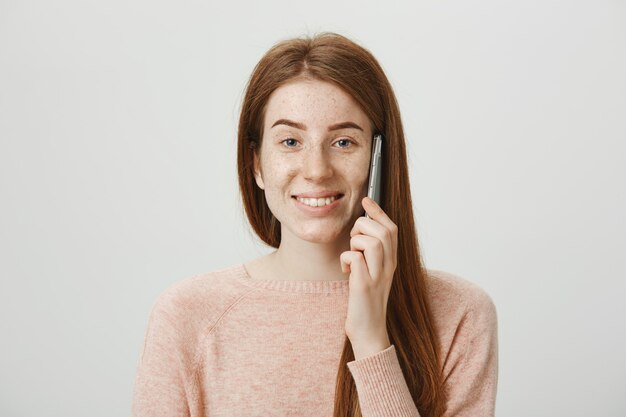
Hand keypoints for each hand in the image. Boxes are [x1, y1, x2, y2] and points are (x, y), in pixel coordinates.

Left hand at [340, 196, 397, 357]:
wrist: (369, 332)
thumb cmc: (366, 301)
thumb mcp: (373, 273)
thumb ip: (370, 253)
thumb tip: (360, 229)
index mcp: (392, 262)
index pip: (392, 229)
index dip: (378, 211)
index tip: (366, 200)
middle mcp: (389, 267)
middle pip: (383, 231)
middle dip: (363, 227)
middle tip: (353, 241)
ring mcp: (377, 277)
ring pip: (371, 241)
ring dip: (355, 243)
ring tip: (351, 257)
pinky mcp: (363, 287)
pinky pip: (354, 258)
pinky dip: (345, 259)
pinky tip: (345, 272)